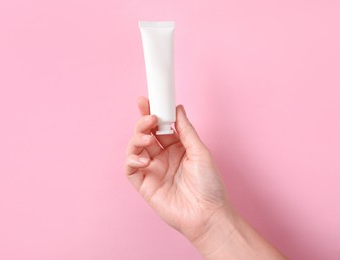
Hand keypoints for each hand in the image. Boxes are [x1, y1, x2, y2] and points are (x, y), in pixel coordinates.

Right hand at [124, 97, 229, 241]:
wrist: (208, 214)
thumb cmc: (209, 185)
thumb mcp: (200, 151)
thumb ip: (185, 130)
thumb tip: (178, 108)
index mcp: (176, 147)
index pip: (160, 126)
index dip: (152, 113)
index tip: (148, 100)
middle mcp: (162, 157)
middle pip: (145, 134)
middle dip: (143, 123)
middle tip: (149, 118)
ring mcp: (152, 170)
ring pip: (135, 149)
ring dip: (138, 139)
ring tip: (148, 139)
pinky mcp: (144, 185)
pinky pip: (130, 169)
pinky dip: (133, 160)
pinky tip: (144, 160)